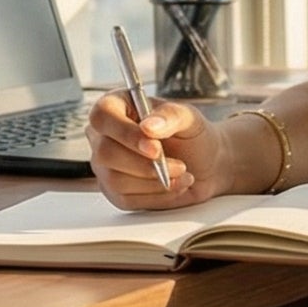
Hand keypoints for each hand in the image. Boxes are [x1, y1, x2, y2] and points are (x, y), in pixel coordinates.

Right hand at [86, 91, 230, 212]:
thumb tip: (149, 126)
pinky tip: (175, 185)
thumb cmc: (192, 135)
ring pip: (115, 179)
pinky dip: (156, 195)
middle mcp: (104, 136)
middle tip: (178, 165)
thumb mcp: (189, 118)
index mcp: (117, 107)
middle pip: (105, 152)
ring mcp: (106, 166)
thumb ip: (170, 116)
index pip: (102, 116)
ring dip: (154, 181)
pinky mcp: (115, 192)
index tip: (155, 148)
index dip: (125, 134)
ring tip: (182, 174)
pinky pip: (126, 199)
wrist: (205, 164)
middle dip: (145, 164)